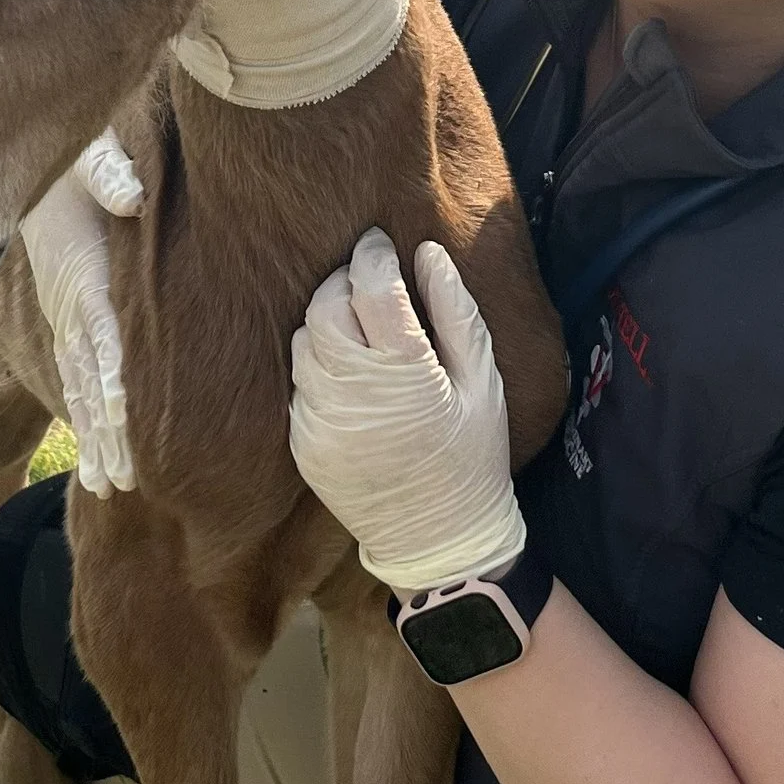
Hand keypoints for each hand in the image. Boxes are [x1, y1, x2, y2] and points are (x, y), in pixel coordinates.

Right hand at [19, 129, 144, 494]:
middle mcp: (70, 307)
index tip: (120, 411)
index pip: (98, 329)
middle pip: (88, 377)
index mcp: (82, 272)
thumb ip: (111, 172)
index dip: (109, 370)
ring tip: (108, 488)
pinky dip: (86, 419)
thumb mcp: (92, 154)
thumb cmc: (77, 159)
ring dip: (94, 438)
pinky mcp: (68, 323)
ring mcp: (66, 320)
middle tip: (124, 480)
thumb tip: (132, 198)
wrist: (39, 168)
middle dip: (104, 430)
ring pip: (79, 388)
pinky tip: (97, 456)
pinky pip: (76, 378)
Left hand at [289, 231, 528, 593]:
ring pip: (304, 342)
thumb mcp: (483, 383)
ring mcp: (320, 419)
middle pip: (325, 307)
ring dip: (327, 323)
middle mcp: (352, 393)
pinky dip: (319, 367)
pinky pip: (300, 384)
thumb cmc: (472, 457)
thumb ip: (455, 313)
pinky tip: (349, 377)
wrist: (436, 539)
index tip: (378, 244)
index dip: (372, 256)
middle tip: (367, 283)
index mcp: (405, 372)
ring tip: (359, 328)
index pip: (371, 287)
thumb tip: (426, 252)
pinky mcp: (302, 442)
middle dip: (343, 284)